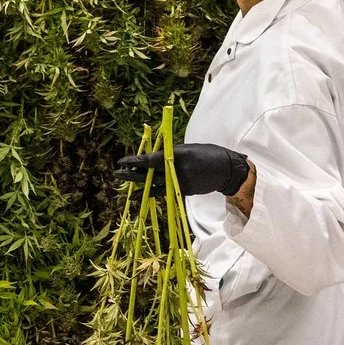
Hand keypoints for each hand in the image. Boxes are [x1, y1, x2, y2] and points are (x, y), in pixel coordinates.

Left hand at [114, 142, 251, 198]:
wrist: (226, 170)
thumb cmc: (207, 154)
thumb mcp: (188, 148)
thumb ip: (170, 153)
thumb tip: (153, 158)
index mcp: (177, 156)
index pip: (151, 160)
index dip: (135, 161)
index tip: (122, 161)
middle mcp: (176, 171)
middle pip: (149, 175)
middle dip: (131, 174)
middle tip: (116, 173)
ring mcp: (180, 183)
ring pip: (154, 186)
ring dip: (139, 186)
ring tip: (124, 186)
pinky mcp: (183, 191)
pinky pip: (163, 192)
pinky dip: (151, 193)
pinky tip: (140, 195)